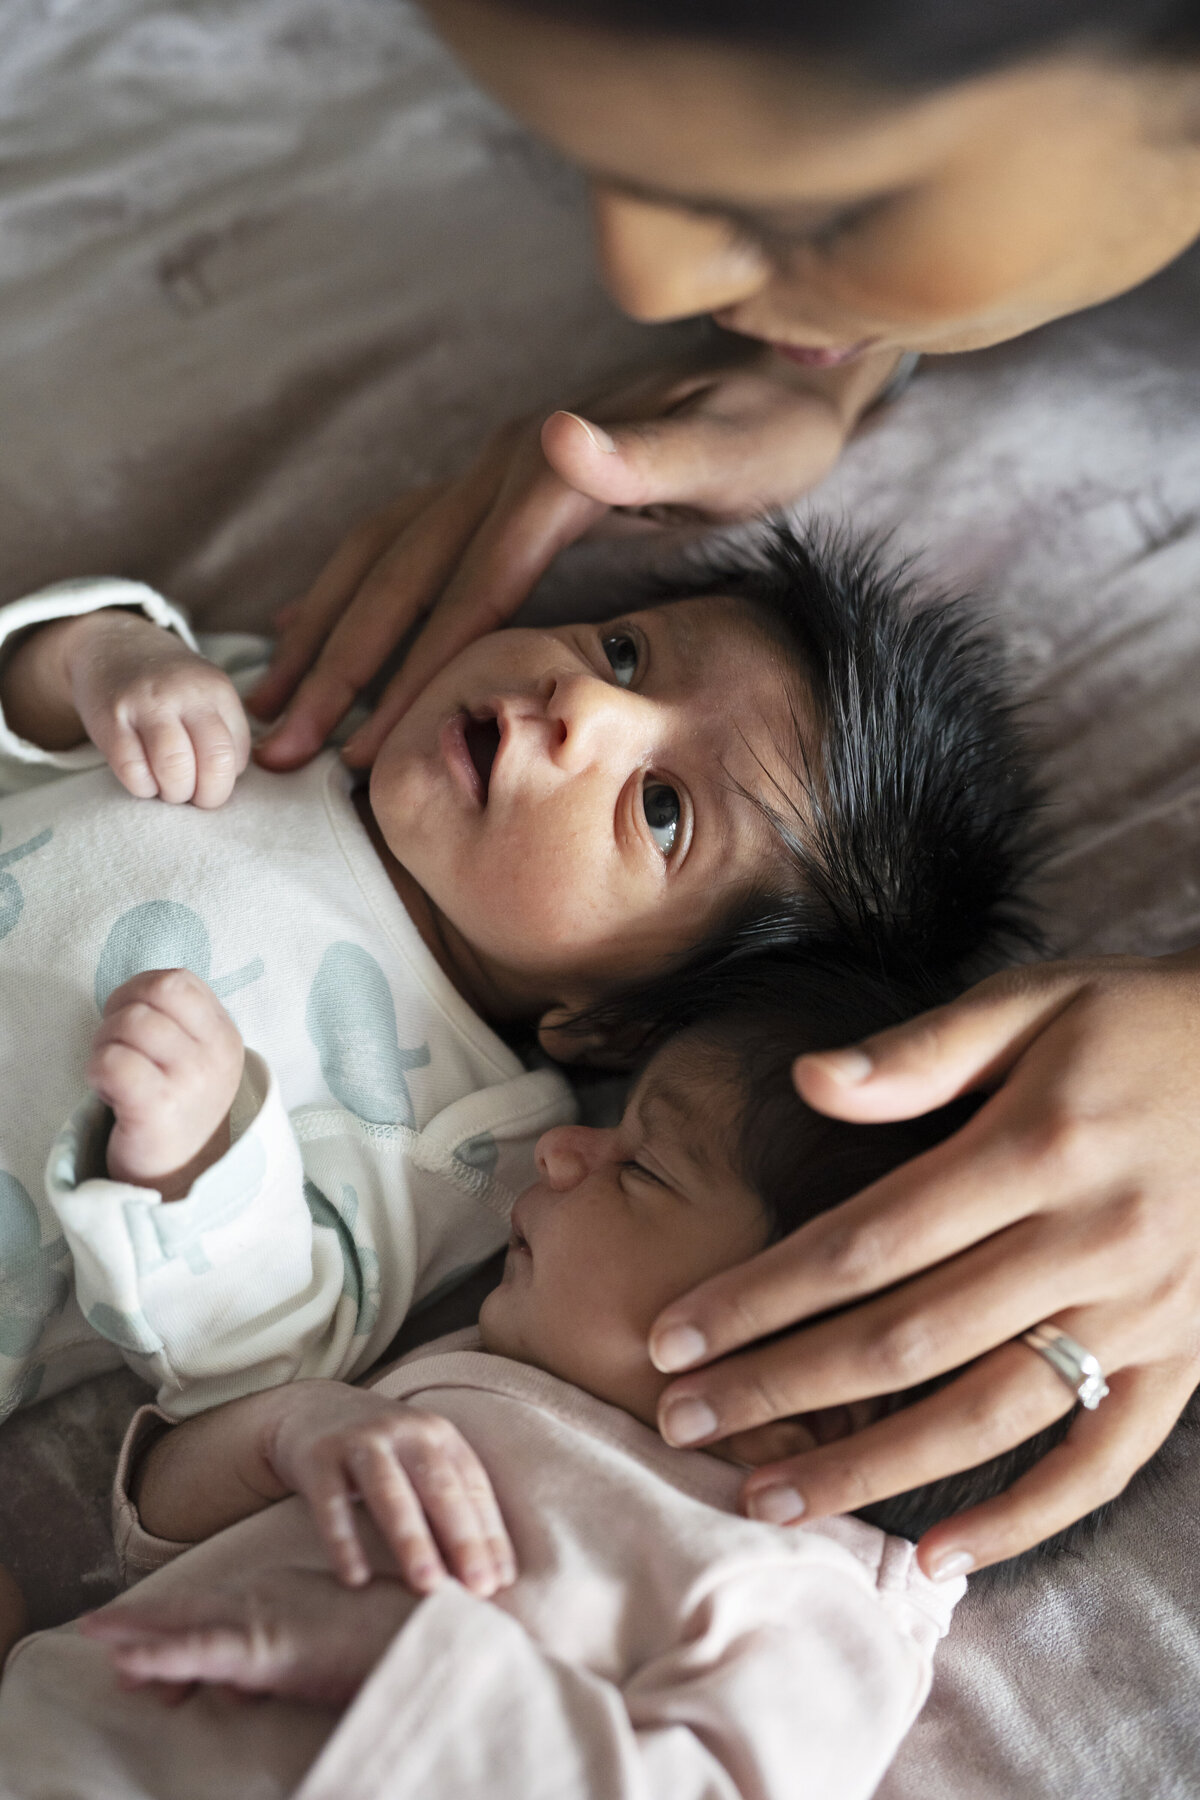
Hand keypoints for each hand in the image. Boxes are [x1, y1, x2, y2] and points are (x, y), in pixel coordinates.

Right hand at [2, 609, 249, 805]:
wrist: (110, 646)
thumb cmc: (166, 685)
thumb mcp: (205, 694)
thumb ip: (223, 732)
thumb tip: (227, 780)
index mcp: (217, 690)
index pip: (237, 754)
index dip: (225, 777)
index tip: (208, 774)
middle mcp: (185, 694)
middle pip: (215, 761)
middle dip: (209, 794)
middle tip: (194, 794)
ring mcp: (146, 705)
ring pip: (175, 769)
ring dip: (175, 792)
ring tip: (168, 786)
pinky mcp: (110, 721)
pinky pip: (133, 772)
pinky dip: (143, 787)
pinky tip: (143, 777)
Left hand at [81, 1566, 409, 1706]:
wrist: (432, 1626)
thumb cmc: (394, 1636)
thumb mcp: (331, 1644)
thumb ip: (287, 1657)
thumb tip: (242, 1687)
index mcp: (282, 1598)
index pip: (217, 1615)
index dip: (173, 1630)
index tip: (135, 1654)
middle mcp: (268, 1600)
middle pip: (194, 1613)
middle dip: (145, 1624)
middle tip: (98, 1629)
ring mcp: (267, 1619)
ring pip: (189, 1629)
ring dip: (142, 1635)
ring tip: (98, 1634)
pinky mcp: (270, 1647)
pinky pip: (205, 1653)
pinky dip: (165, 1656)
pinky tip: (131, 1664)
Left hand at [88, 969, 243, 1199]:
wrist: (180, 1183)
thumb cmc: (176, 1114)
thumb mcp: (195, 1061)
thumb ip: (177, 1022)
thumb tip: (133, 994)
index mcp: (224, 1036)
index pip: (177, 980)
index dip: (140, 989)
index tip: (129, 1019)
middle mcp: (213, 1056)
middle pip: (150, 997)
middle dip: (117, 1015)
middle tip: (116, 1049)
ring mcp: (191, 1082)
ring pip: (130, 1024)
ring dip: (104, 1045)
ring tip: (113, 1076)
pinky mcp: (159, 1108)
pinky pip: (114, 1061)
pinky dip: (97, 1070)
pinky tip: (107, 1093)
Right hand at [249, 343, 901, 769]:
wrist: (778, 369)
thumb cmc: (767, 429)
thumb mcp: (733, 443)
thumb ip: (650, 452)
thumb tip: (558, 434)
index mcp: (552, 474)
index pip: (470, 588)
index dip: (417, 666)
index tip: (371, 741)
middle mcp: (503, 466)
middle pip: (402, 576)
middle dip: (341, 667)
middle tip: (283, 746)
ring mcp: (490, 470)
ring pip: (382, 554)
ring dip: (323, 629)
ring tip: (271, 697)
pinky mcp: (493, 479)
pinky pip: (398, 537)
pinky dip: (346, 586)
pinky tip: (307, 626)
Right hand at [263, 1382, 515, 1597]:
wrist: (309, 1409)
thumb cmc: (380, 1452)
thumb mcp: (417, 1461)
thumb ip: (447, 1504)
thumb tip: (487, 1574)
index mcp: (438, 1434)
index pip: (473, 1486)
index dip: (490, 1533)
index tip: (501, 1581)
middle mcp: (405, 1431)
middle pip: (439, 1487)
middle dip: (462, 1539)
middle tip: (479, 1589)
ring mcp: (361, 1441)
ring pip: (390, 1493)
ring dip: (412, 1540)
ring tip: (429, 1586)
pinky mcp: (319, 1457)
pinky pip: (332, 1503)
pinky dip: (344, 1540)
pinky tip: (356, 1578)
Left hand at [646, 951, 1199, 1576]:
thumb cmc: (1133, 1024)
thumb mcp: (1032, 1002)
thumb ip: (920, 1052)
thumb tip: (807, 1079)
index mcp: (1037, 1149)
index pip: (867, 1242)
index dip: (761, 1296)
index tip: (674, 1334)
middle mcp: (1089, 1242)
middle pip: (906, 1339)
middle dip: (781, 1387)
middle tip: (682, 1422)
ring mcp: (1143, 1313)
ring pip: (986, 1417)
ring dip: (869, 1467)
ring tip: (768, 1497)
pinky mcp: (1184, 1360)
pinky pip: (1103, 1462)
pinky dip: (1025, 1521)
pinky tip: (937, 1555)